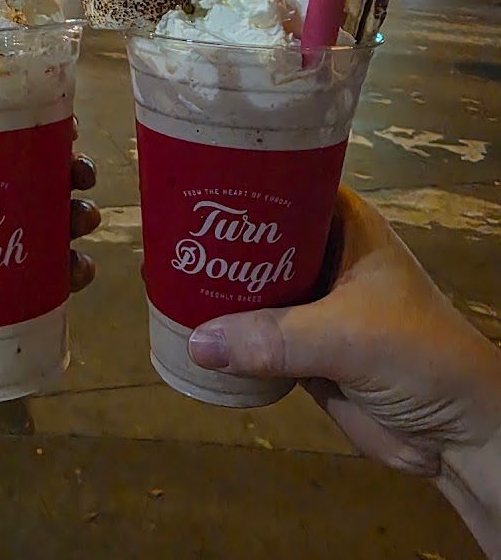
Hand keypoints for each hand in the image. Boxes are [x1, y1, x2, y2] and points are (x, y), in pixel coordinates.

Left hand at [0, 153, 99, 381]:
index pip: (12, 148)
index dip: (46, 134)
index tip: (68, 129)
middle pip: (49, 182)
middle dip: (74, 173)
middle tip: (79, 176)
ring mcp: (11, 251)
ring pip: (61, 224)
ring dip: (80, 217)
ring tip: (80, 222)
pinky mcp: (19, 291)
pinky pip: (58, 277)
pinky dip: (75, 271)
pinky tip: (77, 271)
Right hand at [188, 187, 500, 479]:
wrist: (456, 433)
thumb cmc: (418, 355)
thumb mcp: (348, 336)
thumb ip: (274, 337)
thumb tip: (197, 340)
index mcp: (342, 224)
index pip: (283, 185)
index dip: (239, 182)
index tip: (187, 183)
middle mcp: (322, 254)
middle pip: (257, 236)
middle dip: (214, 236)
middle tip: (161, 233)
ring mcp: (310, 302)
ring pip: (250, 284)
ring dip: (213, 284)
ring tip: (160, 272)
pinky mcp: (300, 348)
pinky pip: (252, 332)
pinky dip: (223, 330)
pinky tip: (182, 322)